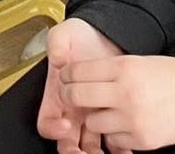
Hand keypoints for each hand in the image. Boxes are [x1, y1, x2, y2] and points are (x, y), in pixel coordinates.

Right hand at [36, 19, 124, 151]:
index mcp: (56, 97)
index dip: (52, 128)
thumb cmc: (83, 37)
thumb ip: (57, 43)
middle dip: (74, 152)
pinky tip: (127, 149)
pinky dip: (118, 147)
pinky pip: (112, 139)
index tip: (64, 125)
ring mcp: (92, 116)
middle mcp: (72, 112)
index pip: (46, 122)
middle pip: (67, 143)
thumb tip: (58, 59)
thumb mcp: (66, 33)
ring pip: (89, 146)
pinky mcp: (112, 116)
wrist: (109, 36)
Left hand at [54, 51, 174, 152]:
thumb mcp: (138, 62)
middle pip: (77, 96)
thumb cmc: (167, 75)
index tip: (65, 77)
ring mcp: (132, 119)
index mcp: (123, 68)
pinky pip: (113, 139)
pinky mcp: (141, 140)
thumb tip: (77, 77)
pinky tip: (126, 123)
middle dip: (70, 96)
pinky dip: (115, 133)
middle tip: (71, 96)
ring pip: (92, 122)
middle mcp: (125, 93)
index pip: (79, 71)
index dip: (67, 75)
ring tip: (108, 111)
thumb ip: (109, 70)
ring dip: (96, 117)